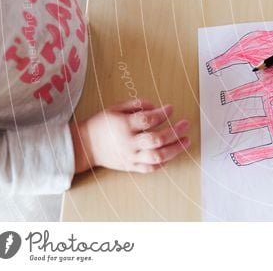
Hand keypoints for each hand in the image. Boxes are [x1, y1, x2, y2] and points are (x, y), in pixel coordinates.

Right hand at [70, 100, 189, 173]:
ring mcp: (131, 157)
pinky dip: (164, 162)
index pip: (148, 120)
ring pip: (157, 156)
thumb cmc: (102, 124)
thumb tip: (156, 106)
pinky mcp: (131, 167)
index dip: (162, 113)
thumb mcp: (116, 108)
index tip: (171, 109)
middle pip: (157, 139)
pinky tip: (173, 153)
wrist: (85, 146)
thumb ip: (137, 104)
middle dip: (175, 131)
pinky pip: (151, 168)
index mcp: (124, 126)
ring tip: (186, 140)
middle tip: (186, 124)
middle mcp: (129, 143)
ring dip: (175, 149)